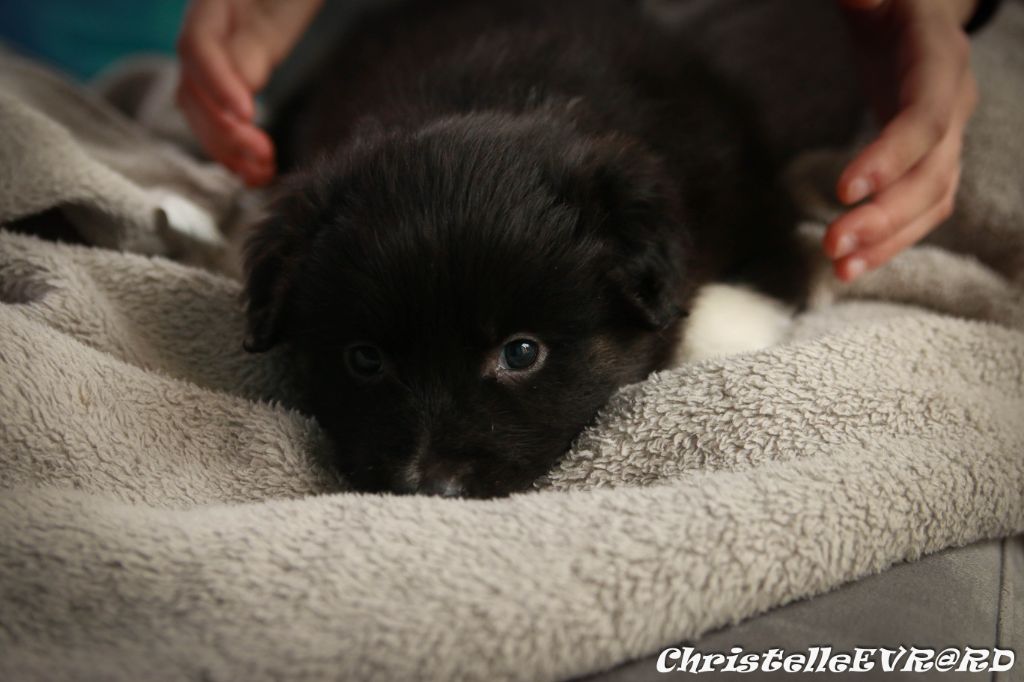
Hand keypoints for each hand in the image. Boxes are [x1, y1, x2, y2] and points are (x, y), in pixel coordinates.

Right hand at [176, 0, 322, 185]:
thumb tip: (247, 77)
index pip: (197, 47)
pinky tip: (256, 173)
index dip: (216, 85)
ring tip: (261, 173)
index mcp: (211, 4)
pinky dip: (236, 150)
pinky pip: (222, 118)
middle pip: (193, 90)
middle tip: (263, 155)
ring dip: (227, 150)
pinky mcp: (238, 79)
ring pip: (202, 112)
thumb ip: (262, 31)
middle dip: (223, 131)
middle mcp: (205, 35)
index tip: (246, 115)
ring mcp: (217, 60)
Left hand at [825, 0, 978, 280]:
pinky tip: (852, 266)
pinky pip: (922, 212)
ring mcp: (948, 140)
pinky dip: (890, 243)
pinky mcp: (932, 164)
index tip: (845, 190)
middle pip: (931, 173)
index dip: (893, 157)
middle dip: (885, 215)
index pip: (925, 118)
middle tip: (832, 244)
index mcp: (938, 61)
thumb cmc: (888, 4)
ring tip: (840, 268)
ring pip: (931, 201)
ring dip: (888, 240)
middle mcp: (952, 105)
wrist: (916, 19)